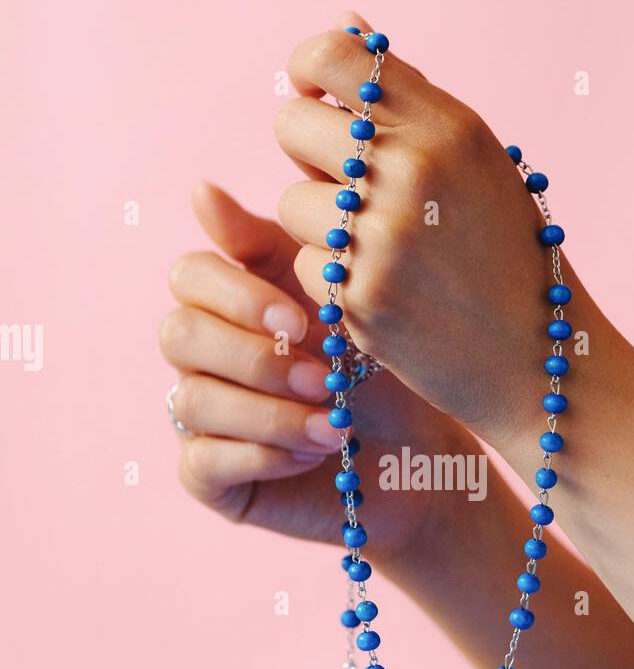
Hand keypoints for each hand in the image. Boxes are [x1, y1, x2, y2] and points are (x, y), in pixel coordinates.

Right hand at [159, 183, 471, 557]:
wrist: (420, 457)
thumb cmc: (382, 372)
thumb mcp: (339, 302)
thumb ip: (273, 247)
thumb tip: (201, 190)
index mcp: (229, 303)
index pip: (190, 276)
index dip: (236, 295)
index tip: (298, 319)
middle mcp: (203, 358)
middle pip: (179, 335)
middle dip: (255, 358)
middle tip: (323, 378)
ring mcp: (200, 418)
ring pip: (192, 401)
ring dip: (269, 413)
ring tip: (334, 426)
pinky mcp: (209, 478)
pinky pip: (202, 461)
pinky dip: (262, 455)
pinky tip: (313, 453)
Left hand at [274, 11, 576, 456]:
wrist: (538, 359)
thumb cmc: (505, 256)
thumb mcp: (476, 163)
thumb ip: (408, 98)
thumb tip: (344, 20)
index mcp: (448, 124)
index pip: (335, 56)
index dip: (307, 72)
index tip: (315, 102)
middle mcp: (415, 168)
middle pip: (291, 126)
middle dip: (307, 158)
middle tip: (348, 190)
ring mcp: (385, 234)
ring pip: (292, 204)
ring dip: (322, 231)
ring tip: (379, 254)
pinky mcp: (361, 294)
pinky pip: (307, 264)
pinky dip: (334, 284)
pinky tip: (384, 295)